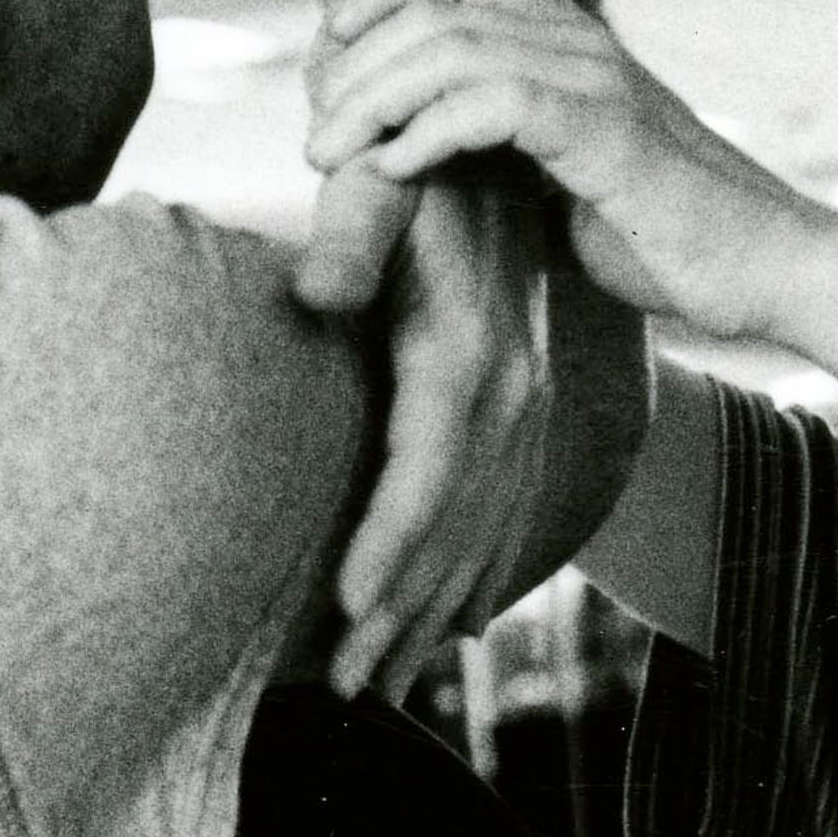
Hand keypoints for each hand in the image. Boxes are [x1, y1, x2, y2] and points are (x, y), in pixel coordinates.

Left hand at [310, 0, 828, 346]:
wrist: (767, 268)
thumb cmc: (665, 232)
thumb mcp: (570, 171)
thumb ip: (510, 139)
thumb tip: (431, 143)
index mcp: (572, 40)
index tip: (330, 47)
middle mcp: (582, 43)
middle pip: (439, 3)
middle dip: (356, 60)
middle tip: (315, 129)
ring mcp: (597, 82)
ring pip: (453, 49)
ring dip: (374, 99)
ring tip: (330, 155)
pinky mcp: (607, 135)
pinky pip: (496, 104)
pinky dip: (430, 133)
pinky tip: (395, 172)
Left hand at [324, 164, 559, 701]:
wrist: (499, 143)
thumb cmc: (416, 165)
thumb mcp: (383, 180)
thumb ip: (349, 234)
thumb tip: (309, 296)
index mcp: (467, 352)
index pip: (427, 472)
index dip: (387, 546)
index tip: (344, 612)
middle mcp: (510, 392)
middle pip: (454, 529)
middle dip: (400, 617)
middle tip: (344, 694)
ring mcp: (527, 406)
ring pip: (483, 534)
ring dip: (432, 616)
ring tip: (379, 688)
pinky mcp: (527, 410)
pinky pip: (506, 513)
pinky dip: (477, 579)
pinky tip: (454, 632)